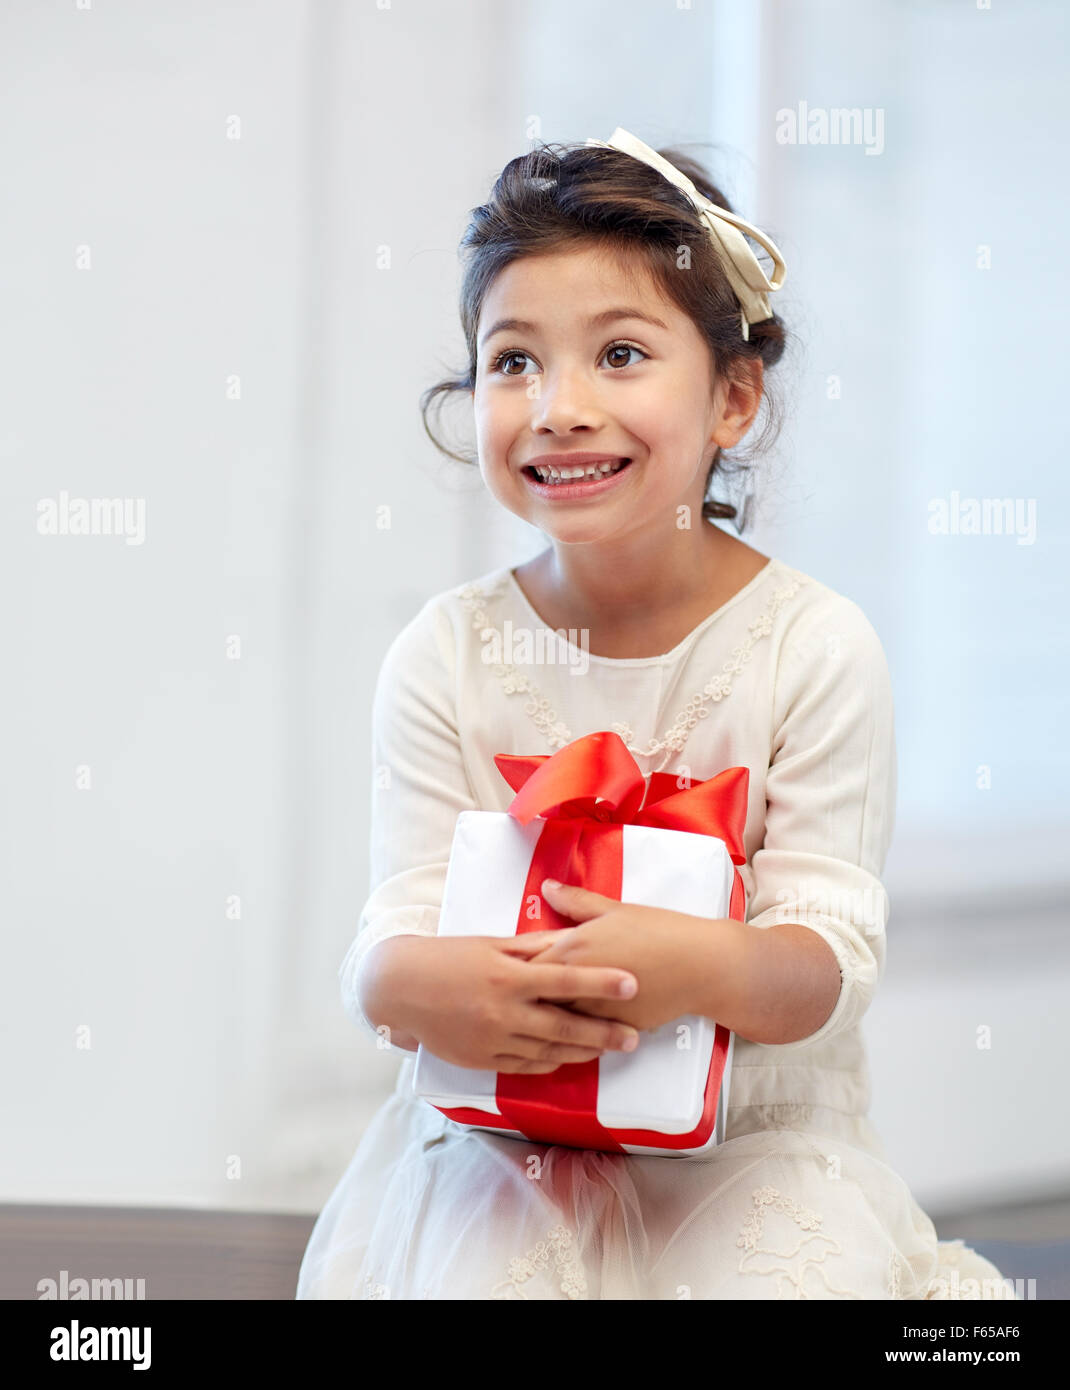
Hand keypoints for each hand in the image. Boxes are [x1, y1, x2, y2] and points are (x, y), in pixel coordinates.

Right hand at [366, 932, 642, 1073]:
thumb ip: (531, 947)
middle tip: (633, 1037)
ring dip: (581, 1053)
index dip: (602, 982)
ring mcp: (493, 1040)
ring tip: (607, 1049)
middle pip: (565, 1027)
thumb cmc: (448, 958)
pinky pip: (524, 1066)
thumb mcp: (490, 944)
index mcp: (508, 976)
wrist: (400, 988)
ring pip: (548, 1053)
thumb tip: (568, 939)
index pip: (566, 980)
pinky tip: (567, 1059)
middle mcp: (504, 1012)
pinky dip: (549, 1063)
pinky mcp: (481, 1060)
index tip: (633, 984)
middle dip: (604, 1034)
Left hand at [525, 879, 708, 1031]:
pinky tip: (571, 1027)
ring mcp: (594, 1011)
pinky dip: (574, 1030)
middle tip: (515, 995)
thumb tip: (546, 887)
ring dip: (547, 1016)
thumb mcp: (614, 909)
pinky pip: (583, 1033)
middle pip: (534, 997)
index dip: (513, 968)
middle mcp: (576, 985)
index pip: (524, 966)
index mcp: (570, 950)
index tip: (506, 969)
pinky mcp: (612, 1030)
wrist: (700, 965)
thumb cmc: (658, 930)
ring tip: (536, 1015)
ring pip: (555, 1020)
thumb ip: (575, 901)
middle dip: (525, 996)